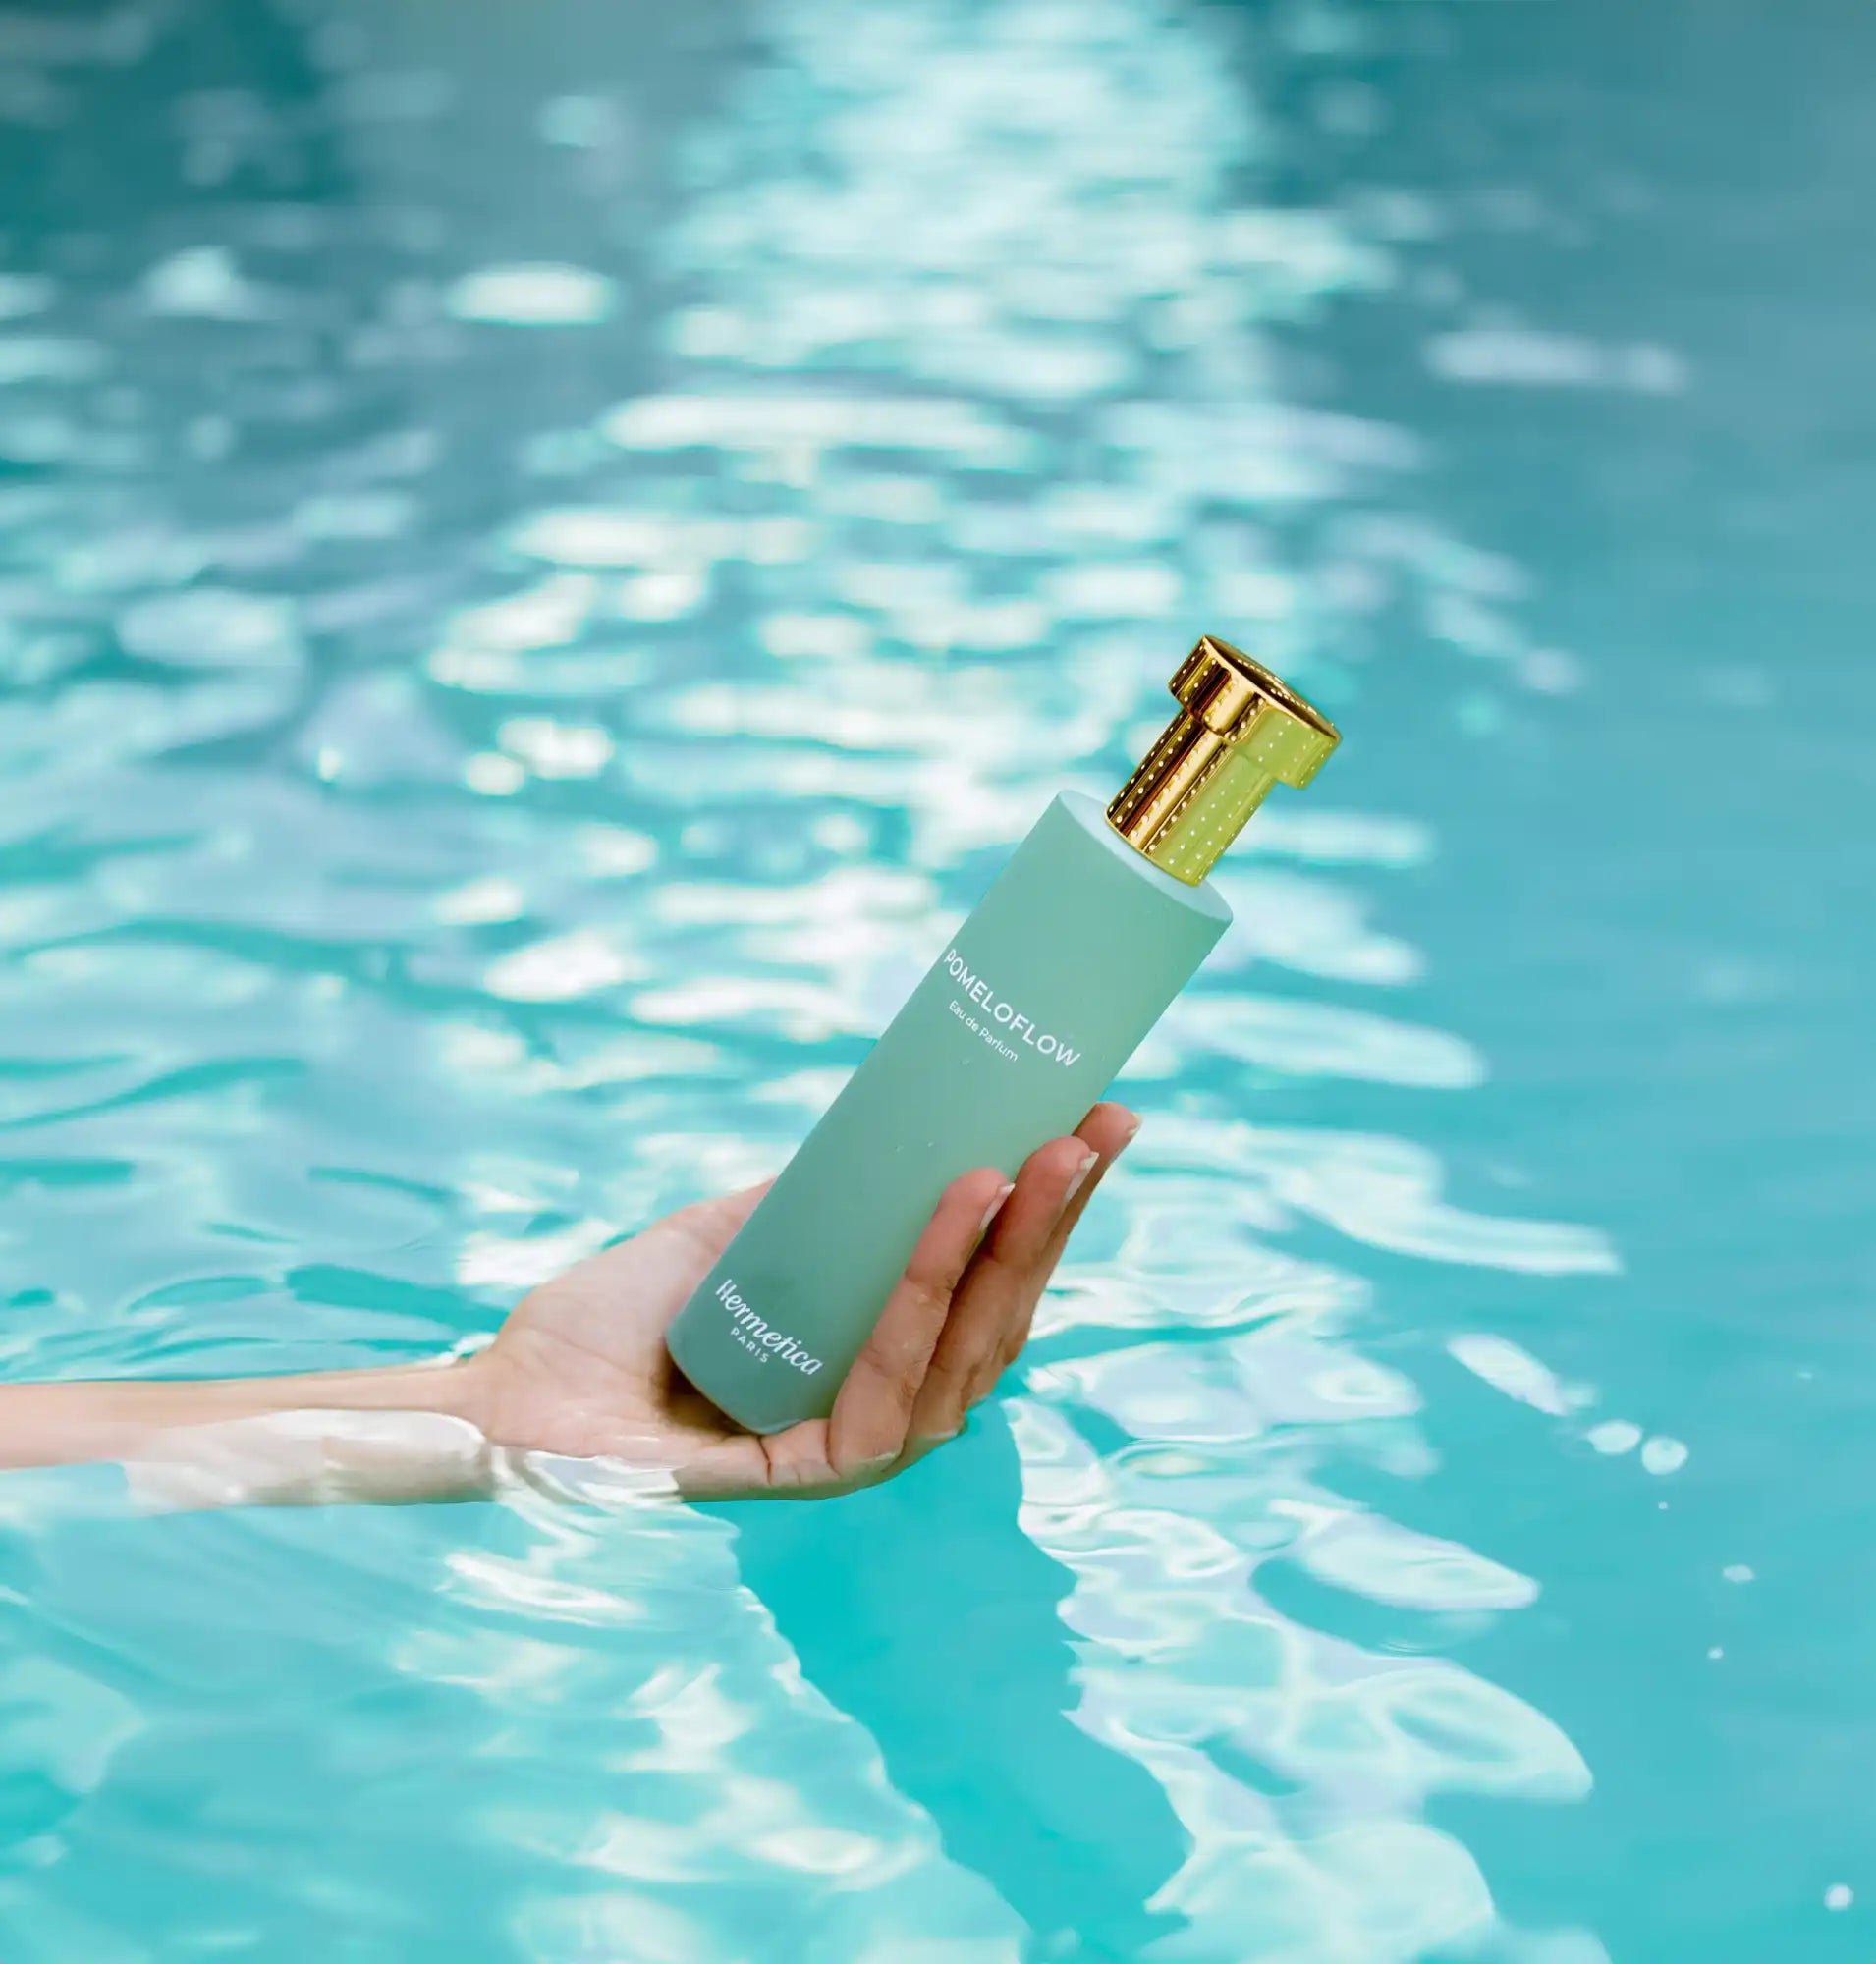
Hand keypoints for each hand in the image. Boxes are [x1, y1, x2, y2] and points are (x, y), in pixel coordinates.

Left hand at [468, 1101, 1137, 1499]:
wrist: (509, 1392)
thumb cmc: (613, 1321)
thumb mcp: (730, 1233)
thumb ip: (806, 1199)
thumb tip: (886, 1126)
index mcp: (878, 1364)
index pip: (989, 1291)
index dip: (1049, 1214)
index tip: (1096, 1123)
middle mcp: (883, 1414)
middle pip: (999, 1319)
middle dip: (1056, 1220)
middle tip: (1099, 1125)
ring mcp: (854, 1452)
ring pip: (964, 1351)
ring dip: (1011, 1247)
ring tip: (1040, 1154)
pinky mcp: (810, 1474)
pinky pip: (889, 1381)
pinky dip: (924, 1293)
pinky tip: (957, 1212)